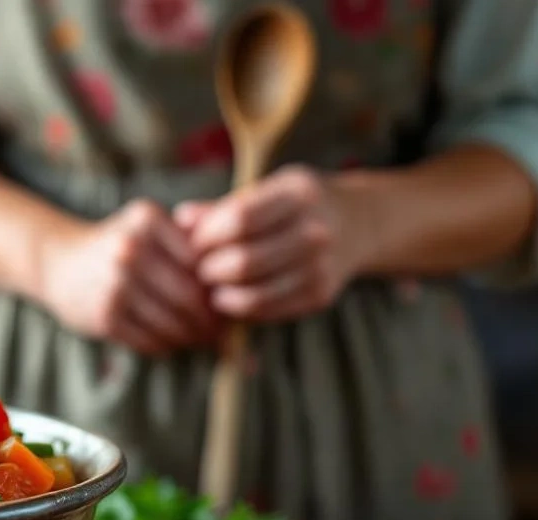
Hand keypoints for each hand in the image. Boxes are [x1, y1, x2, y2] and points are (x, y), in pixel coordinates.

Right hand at [35, 199, 216, 353]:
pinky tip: (169, 341)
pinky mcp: (104, 316)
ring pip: (173, 323)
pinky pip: (151, 341)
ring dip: (191, 337)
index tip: (227, 300)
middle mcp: (129, 249)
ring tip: (198, 338)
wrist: (60, 262)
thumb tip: (242, 287)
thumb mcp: (150, 229)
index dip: (220, 286)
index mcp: (148, 220)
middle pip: (190, 297)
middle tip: (220, 331)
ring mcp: (114, 283)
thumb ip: (192, 244)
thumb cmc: (121, 247)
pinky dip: (166, 346)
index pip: (202, 262)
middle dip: (210, 320)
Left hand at [175, 166, 371, 321]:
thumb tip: (180, 218)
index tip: (194, 242)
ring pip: (255, 294)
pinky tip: (230, 298)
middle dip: (210, 270)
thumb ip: (222, 207)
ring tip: (210, 287)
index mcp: (299, 194)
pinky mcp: (320, 296)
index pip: (240, 220)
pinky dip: (242, 309)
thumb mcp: (264, 191)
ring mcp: (322, 267)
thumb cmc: (295, 204)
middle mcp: (316, 231)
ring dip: (222, 296)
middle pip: (245, 261)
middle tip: (198, 269)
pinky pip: (269, 311)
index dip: (208, 236)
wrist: (357, 223)